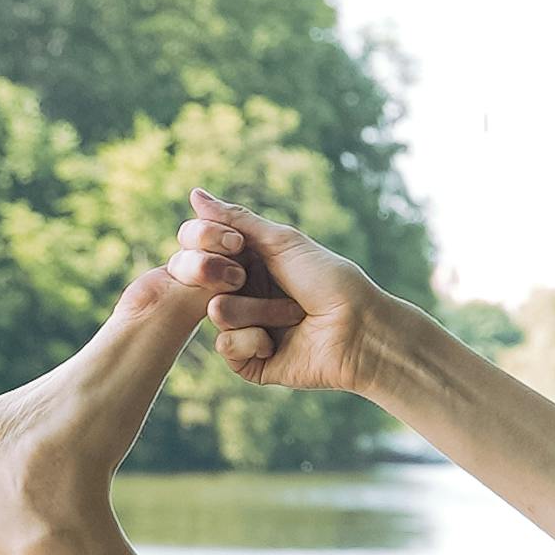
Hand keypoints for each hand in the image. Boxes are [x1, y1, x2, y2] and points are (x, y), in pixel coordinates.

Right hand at [175, 189, 391, 401]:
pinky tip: (276, 343)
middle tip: (247, 277)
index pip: (198, 246)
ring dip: (257, 310)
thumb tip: (194, 193)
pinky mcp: (249, 360)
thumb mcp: (283, 241)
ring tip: (292, 314)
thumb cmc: (329, 280)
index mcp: (247, 260)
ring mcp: (244, 326)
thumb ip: (236, 220)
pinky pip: (225, 346)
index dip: (204, 242)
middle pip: (197, 278)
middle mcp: (242, 292)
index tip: (233, 243)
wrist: (359, 329)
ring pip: (215, 311)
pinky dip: (252, 341)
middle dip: (225, 275)